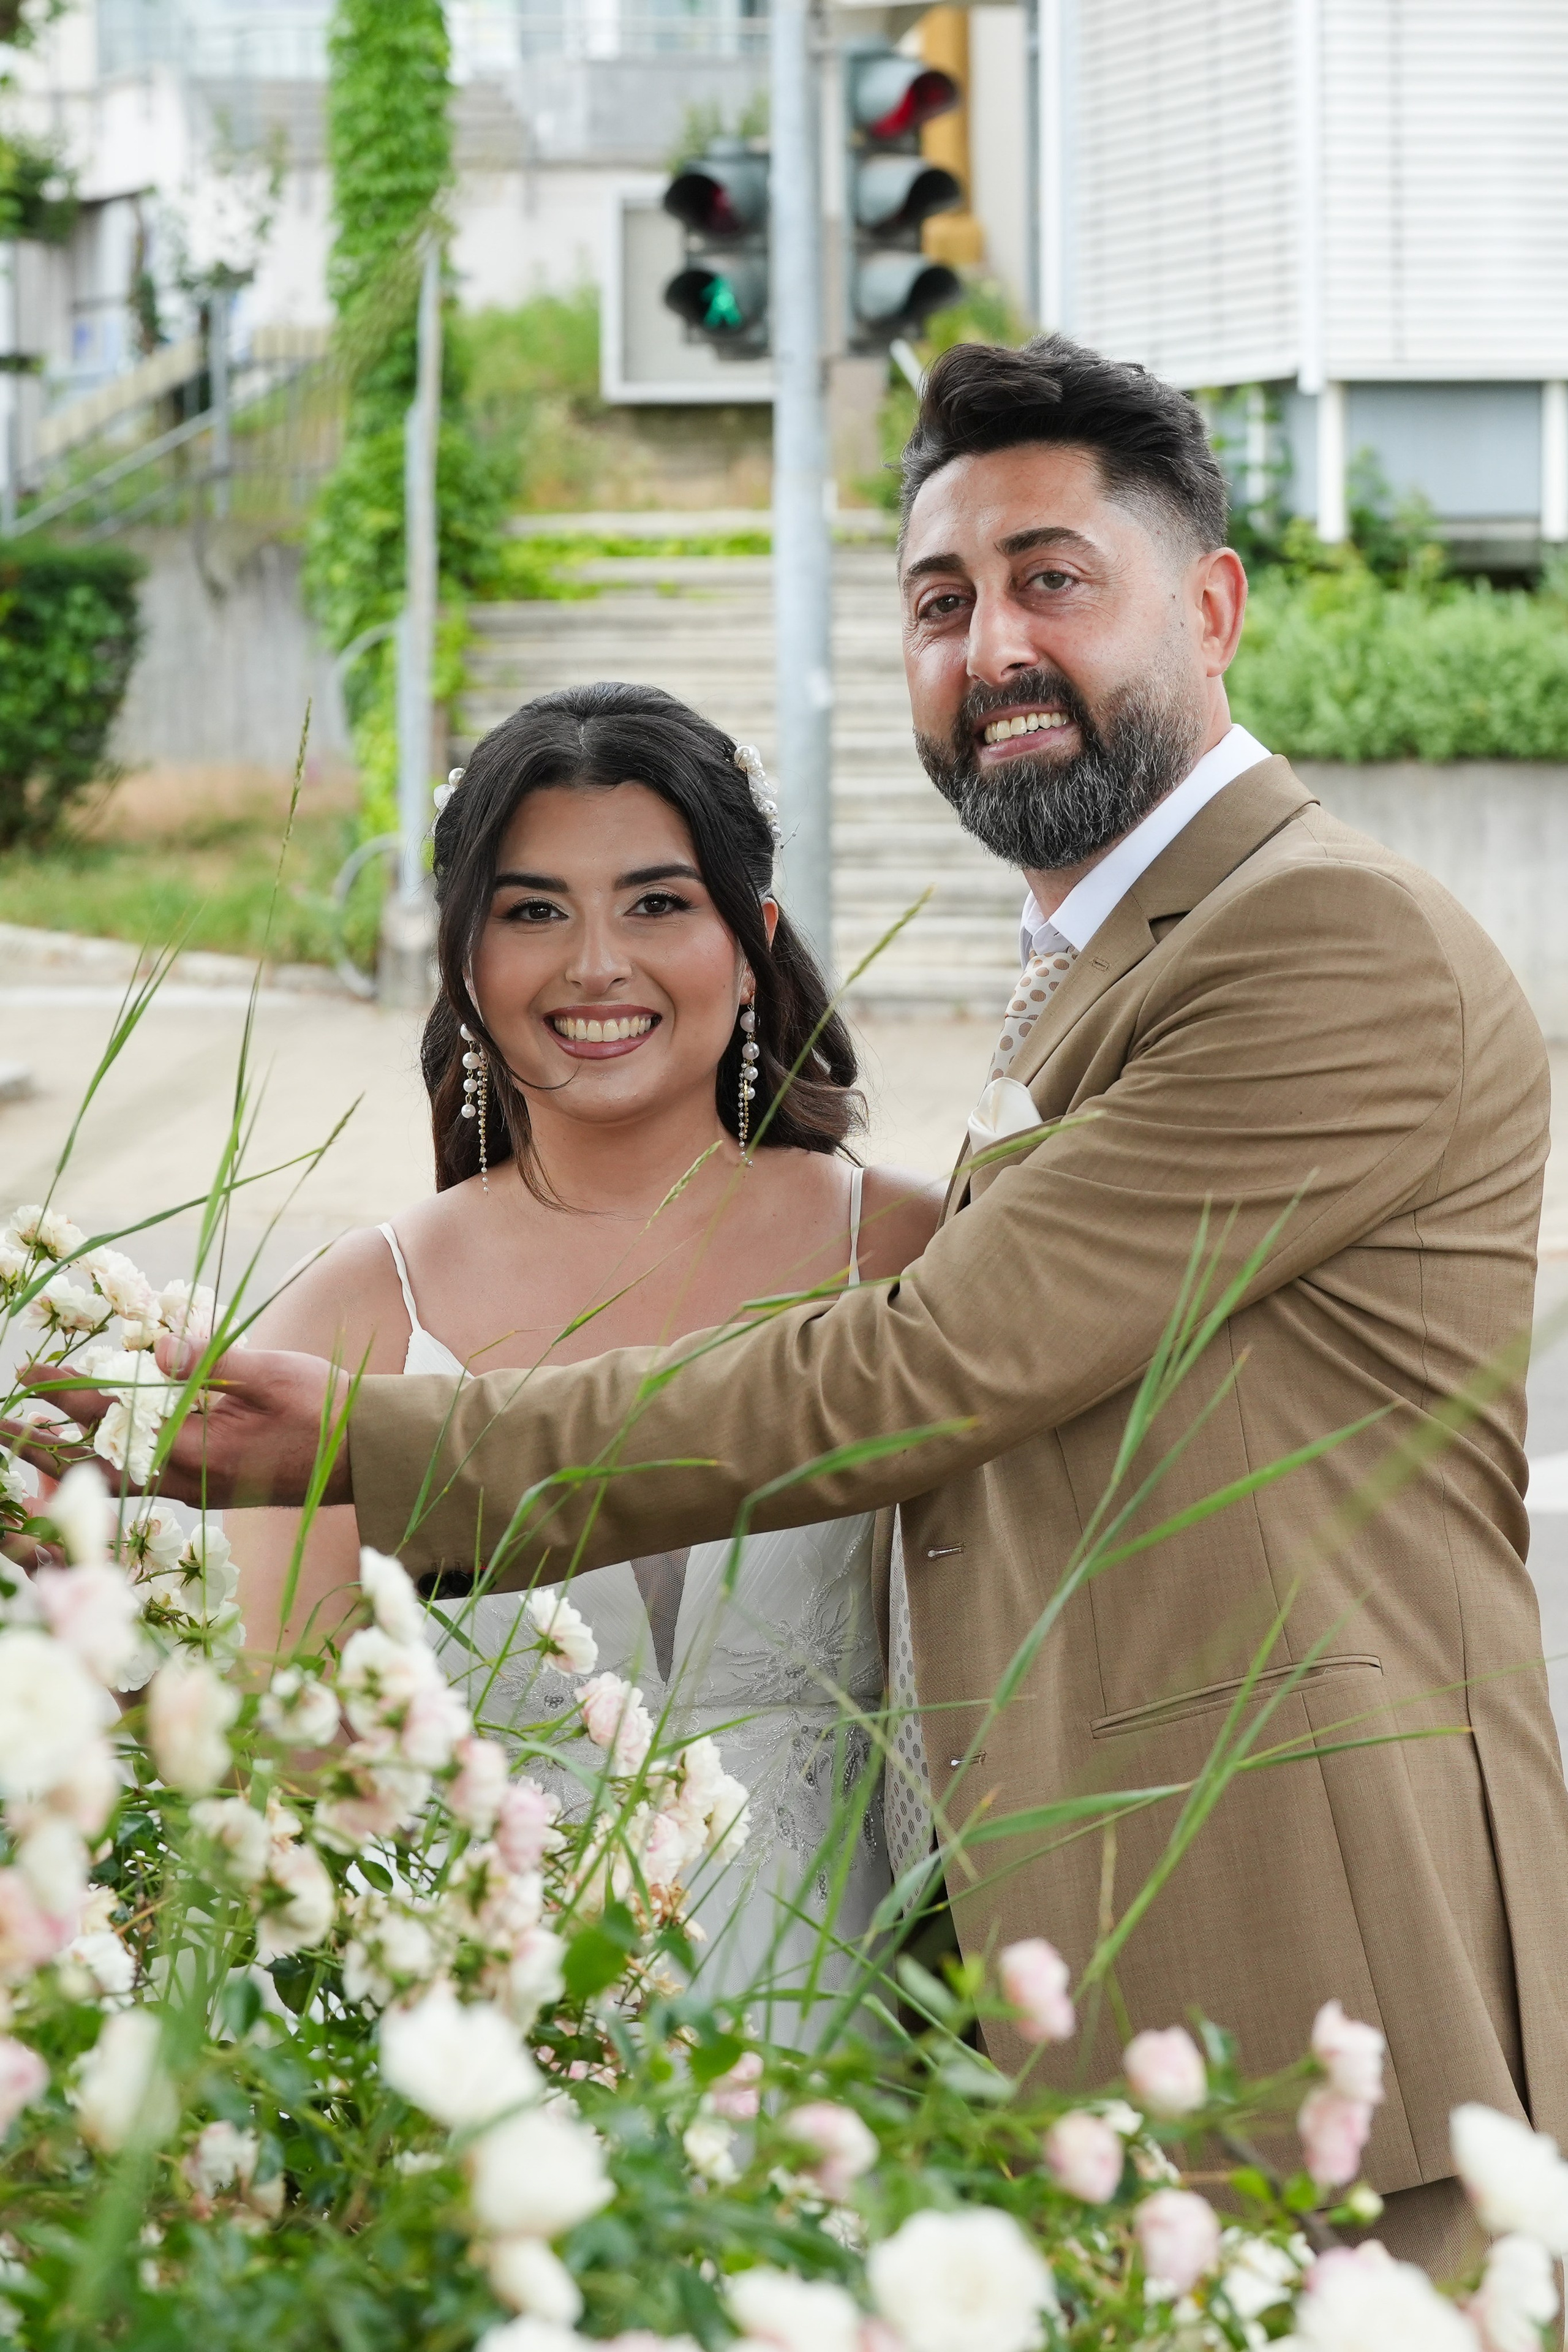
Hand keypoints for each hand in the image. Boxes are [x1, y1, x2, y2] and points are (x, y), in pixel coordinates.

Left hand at [8, 1338, 351, 1509]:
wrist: (365, 1453)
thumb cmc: (324, 1407)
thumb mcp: (269, 1374)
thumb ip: (210, 1362)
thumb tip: (156, 1347)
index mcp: (198, 1450)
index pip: (115, 1417)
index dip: (68, 1392)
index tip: (30, 1371)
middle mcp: (187, 1478)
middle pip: (98, 1463)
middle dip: (46, 1442)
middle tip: (2, 1423)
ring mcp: (196, 1488)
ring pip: (116, 1476)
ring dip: (71, 1457)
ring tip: (32, 1441)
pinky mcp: (207, 1488)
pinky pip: (142, 1478)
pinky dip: (109, 1464)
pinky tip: (97, 1450)